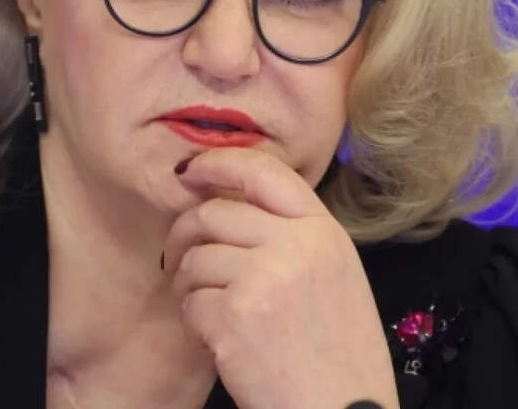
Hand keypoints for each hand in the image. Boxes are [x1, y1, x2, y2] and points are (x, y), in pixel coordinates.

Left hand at [162, 147, 399, 408]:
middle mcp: (297, 245)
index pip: (266, 172)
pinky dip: (194, 319)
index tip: (190, 171)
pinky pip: (191, 300)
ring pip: (196, 256)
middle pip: (216, 212)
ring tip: (208, 305)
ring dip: (189, 281)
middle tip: (178, 254)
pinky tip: (217, 337)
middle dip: (185, 231)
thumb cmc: (340, 354)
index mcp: (325, 232)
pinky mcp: (235, 315)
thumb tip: (232, 206)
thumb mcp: (336, 276)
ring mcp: (265, 278)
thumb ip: (294, 236)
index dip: (220, 163)